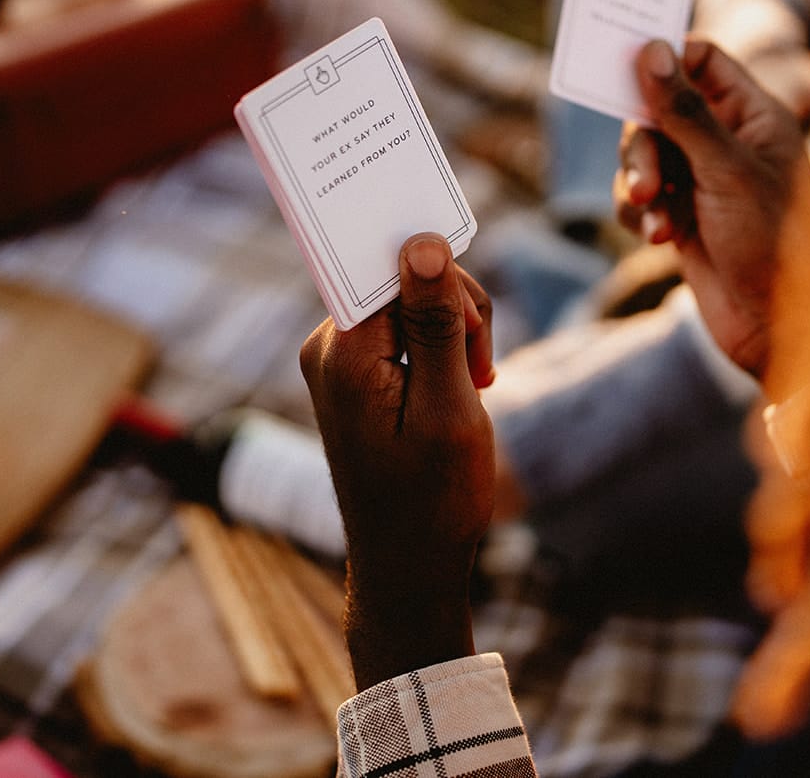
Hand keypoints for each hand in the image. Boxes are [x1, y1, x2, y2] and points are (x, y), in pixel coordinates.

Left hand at [299, 233, 495, 687]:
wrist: (409, 564)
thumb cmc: (434, 498)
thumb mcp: (449, 406)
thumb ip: (436, 322)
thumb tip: (422, 245)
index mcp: (344, 351)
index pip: (395, 265)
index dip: (445, 286)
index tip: (474, 331)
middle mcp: (329, 346)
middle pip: (404, 277)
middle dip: (456, 311)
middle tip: (481, 372)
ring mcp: (338, 359)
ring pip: (411, 300)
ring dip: (454, 332)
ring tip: (473, 386)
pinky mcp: (355, 371)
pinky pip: (403, 328)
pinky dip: (440, 349)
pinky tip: (455, 388)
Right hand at [614, 39, 807, 374]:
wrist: (774, 328)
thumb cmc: (770, 242)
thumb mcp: (725, 169)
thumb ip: (683, 109)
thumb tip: (651, 48)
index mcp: (755, 116)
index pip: (702, 60)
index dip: (664, 60)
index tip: (625, 67)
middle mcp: (729, 141)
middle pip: (660, 107)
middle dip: (643, 143)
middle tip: (648, 182)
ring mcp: (704, 179)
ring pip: (645, 152)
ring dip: (638, 182)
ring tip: (654, 219)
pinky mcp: (683, 214)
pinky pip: (641, 193)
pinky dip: (639, 211)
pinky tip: (657, 238)